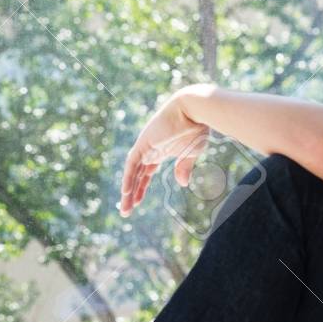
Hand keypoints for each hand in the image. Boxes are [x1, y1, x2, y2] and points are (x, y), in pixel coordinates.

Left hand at [119, 88, 210, 216]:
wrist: (194, 109)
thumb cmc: (196, 128)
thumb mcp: (191, 153)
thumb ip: (184, 167)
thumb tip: (182, 184)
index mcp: (161, 152)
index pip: (145, 173)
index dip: (140, 187)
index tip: (136, 202)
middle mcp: (150, 150)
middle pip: (136, 176)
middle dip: (131, 194)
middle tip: (126, 212)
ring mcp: (145, 146)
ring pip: (132, 172)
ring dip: (128, 191)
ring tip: (125, 209)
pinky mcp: (143, 143)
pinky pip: (132, 164)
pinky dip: (128, 178)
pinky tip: (126, 192)